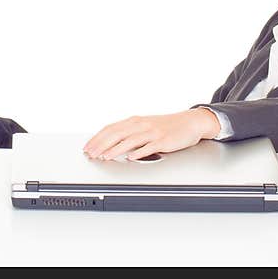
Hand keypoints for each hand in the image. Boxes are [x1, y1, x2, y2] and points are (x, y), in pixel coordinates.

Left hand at [82, 108, 221, 160]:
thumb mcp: (145, 126)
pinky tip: (130, 158)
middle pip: (116, 134)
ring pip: (130, 140)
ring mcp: (152, 132)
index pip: (110, 128)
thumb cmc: (167, 126)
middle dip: (101, 144)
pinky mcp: (163, 140)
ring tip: (105, 157)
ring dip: (116, 149)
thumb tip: (111, 144)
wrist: (190, 122)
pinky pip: (149, 147)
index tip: (87, 147)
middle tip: (91, 154)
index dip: (97, 138)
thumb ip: (129, 133)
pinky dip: (139, 152)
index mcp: (134, 121)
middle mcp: (141, 125)